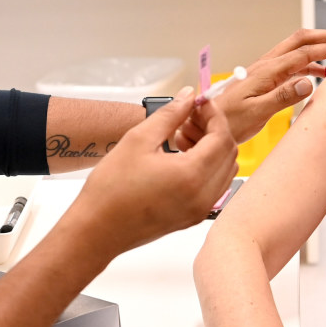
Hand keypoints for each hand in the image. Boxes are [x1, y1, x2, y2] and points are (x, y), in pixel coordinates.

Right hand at [72, 88, 238, 255]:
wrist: (97, 230)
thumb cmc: (111, 188)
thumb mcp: (138, 140)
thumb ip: (169, 115)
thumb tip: (188, 96)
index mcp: (192, 175)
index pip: (222, 136)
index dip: (213, 114)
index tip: (199, 102)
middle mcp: (204, 195)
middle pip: (228, 153)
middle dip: (213, 129)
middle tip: (189, 117)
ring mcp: (201, 209)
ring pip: (224, 170)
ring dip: (211, 148)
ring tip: (180, 136)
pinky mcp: (193, 217)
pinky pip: (213, 186)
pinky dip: (206, 166)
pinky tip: (179, 157)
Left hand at [175, 28, 325, 149]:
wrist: (206, 124)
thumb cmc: (228, 120)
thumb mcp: (257, 112)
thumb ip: (283, 97)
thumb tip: (309, 81)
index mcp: (267, 71)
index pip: (303, 53)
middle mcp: (266, 66)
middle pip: (298, 41)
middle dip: (322, 36)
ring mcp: (264, 71)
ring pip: (294, 51)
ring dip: (316, 49)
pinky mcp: (263, 80)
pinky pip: (289, 65)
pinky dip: (307, 64)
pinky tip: (317, 75)